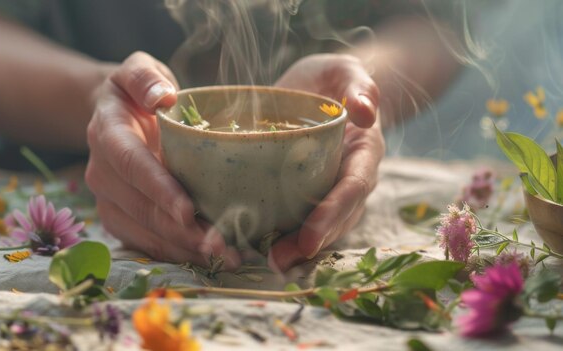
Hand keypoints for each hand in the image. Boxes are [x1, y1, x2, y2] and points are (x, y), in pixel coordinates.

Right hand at [85, 52, 239, 268]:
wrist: (114, 115)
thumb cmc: (137, 92)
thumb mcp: (138, 70)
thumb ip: (145, 77)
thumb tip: (163, 97)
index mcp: (107, 133)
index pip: (132, 164)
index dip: (159, 188)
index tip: (188, 210)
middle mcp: (101, 171)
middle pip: (140, 206)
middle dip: (180, 229)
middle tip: (221, 244)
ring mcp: (107, 198)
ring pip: (142, 230)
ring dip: (181, 247)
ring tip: (224, 256)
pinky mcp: (117, 216)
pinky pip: (143, 241)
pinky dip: (173, 252)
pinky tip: (205, 258)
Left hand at [269, 53, 384, 270]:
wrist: (320, 90)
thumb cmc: (332, 80)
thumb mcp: (345, 70)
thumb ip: (359, 84)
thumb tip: (366, 111)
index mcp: (363, 152)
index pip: (353, 187)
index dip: (334, 212)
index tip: (310, 236)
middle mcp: (349, 178)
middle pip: (337, 219)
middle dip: (310, 243)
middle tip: (277, 260)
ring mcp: (327, 190)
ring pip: (318, 227)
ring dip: (293, 249)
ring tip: (264, 262)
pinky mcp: (303, 193)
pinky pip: (297, 218)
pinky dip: (278, 234)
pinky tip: (250, 245)